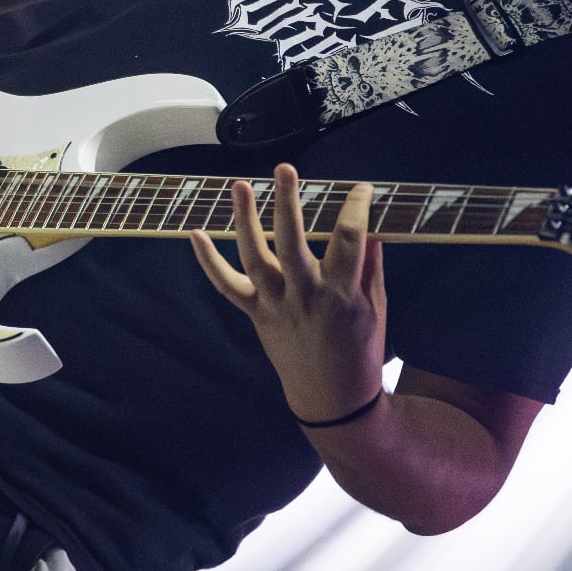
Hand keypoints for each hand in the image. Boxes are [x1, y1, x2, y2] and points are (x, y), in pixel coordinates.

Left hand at [190, 163, 387, 425]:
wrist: (332, 402)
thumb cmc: (361, 353)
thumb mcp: (376, 310)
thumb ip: (370, 268)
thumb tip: (369, 227)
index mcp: (342, 295)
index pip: (350, 239)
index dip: (355, 208)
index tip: (360, 187)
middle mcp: (306, 298)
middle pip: (293, 243)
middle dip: (288, 203)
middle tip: (285, 169)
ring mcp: (277, 307)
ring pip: (256, 259)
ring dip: (244, 221)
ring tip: (240, 185)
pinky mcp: (257, 316)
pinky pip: (228, 287)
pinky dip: (208, 262)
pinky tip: (195, 234)